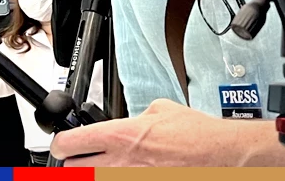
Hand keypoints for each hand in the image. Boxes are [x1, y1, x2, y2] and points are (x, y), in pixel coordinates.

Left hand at [50, 99, 284, 166]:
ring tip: (108, 165)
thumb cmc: (198, 136)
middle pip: (74, 171)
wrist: (223, 157)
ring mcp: (131, 180)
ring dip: (97, 173)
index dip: (60, 144)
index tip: (61, 145)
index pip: (71, 143)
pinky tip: (132, 170)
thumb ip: (136, 117)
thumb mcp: (160, 110)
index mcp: (121, 136)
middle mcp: (121, 163)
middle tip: (78, 160)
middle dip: (73, 165)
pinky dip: (121, 177)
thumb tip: (129, 122)